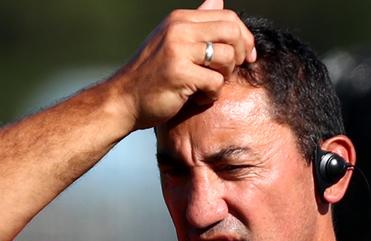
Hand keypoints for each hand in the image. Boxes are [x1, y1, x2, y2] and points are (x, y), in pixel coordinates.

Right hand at [110, 0, 255, 129]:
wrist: (123, 100)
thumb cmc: (150, 75)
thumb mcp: (172, 41)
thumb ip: (196, 23)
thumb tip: (218, 0)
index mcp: (179, 19)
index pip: (228, 17)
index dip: (244, 38)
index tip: (246, 57)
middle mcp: (179, 29)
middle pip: (232, 32)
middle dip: (241, 54)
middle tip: (232, 71)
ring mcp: (179, 50)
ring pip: (227, 58)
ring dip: (225, 77)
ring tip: (208, 86)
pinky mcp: (180, 73)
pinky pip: (215, 83)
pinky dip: (211, 95)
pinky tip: (197, 99)